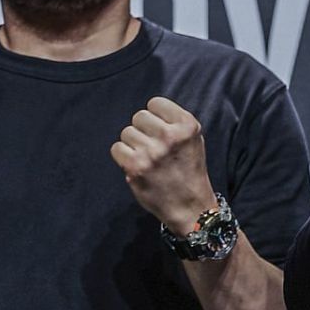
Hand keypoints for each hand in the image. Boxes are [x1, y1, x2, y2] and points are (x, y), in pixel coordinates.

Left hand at [110, 96, 218, 231]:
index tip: (159, 129)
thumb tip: (148, 110)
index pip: (155, 103)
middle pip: (138, 117)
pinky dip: (123, 156)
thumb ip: (173, 122)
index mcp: (187, 125)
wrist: (190, 206)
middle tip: (152, 146)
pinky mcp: (136, 167)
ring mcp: (152, 152)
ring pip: (126, 132)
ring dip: (133, 144)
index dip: (155, 116)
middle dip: (143, 130)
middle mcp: (170, 136)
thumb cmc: (190, 170)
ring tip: (146, 158)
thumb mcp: (193, 139)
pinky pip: (117, 148)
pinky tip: (136, 165)